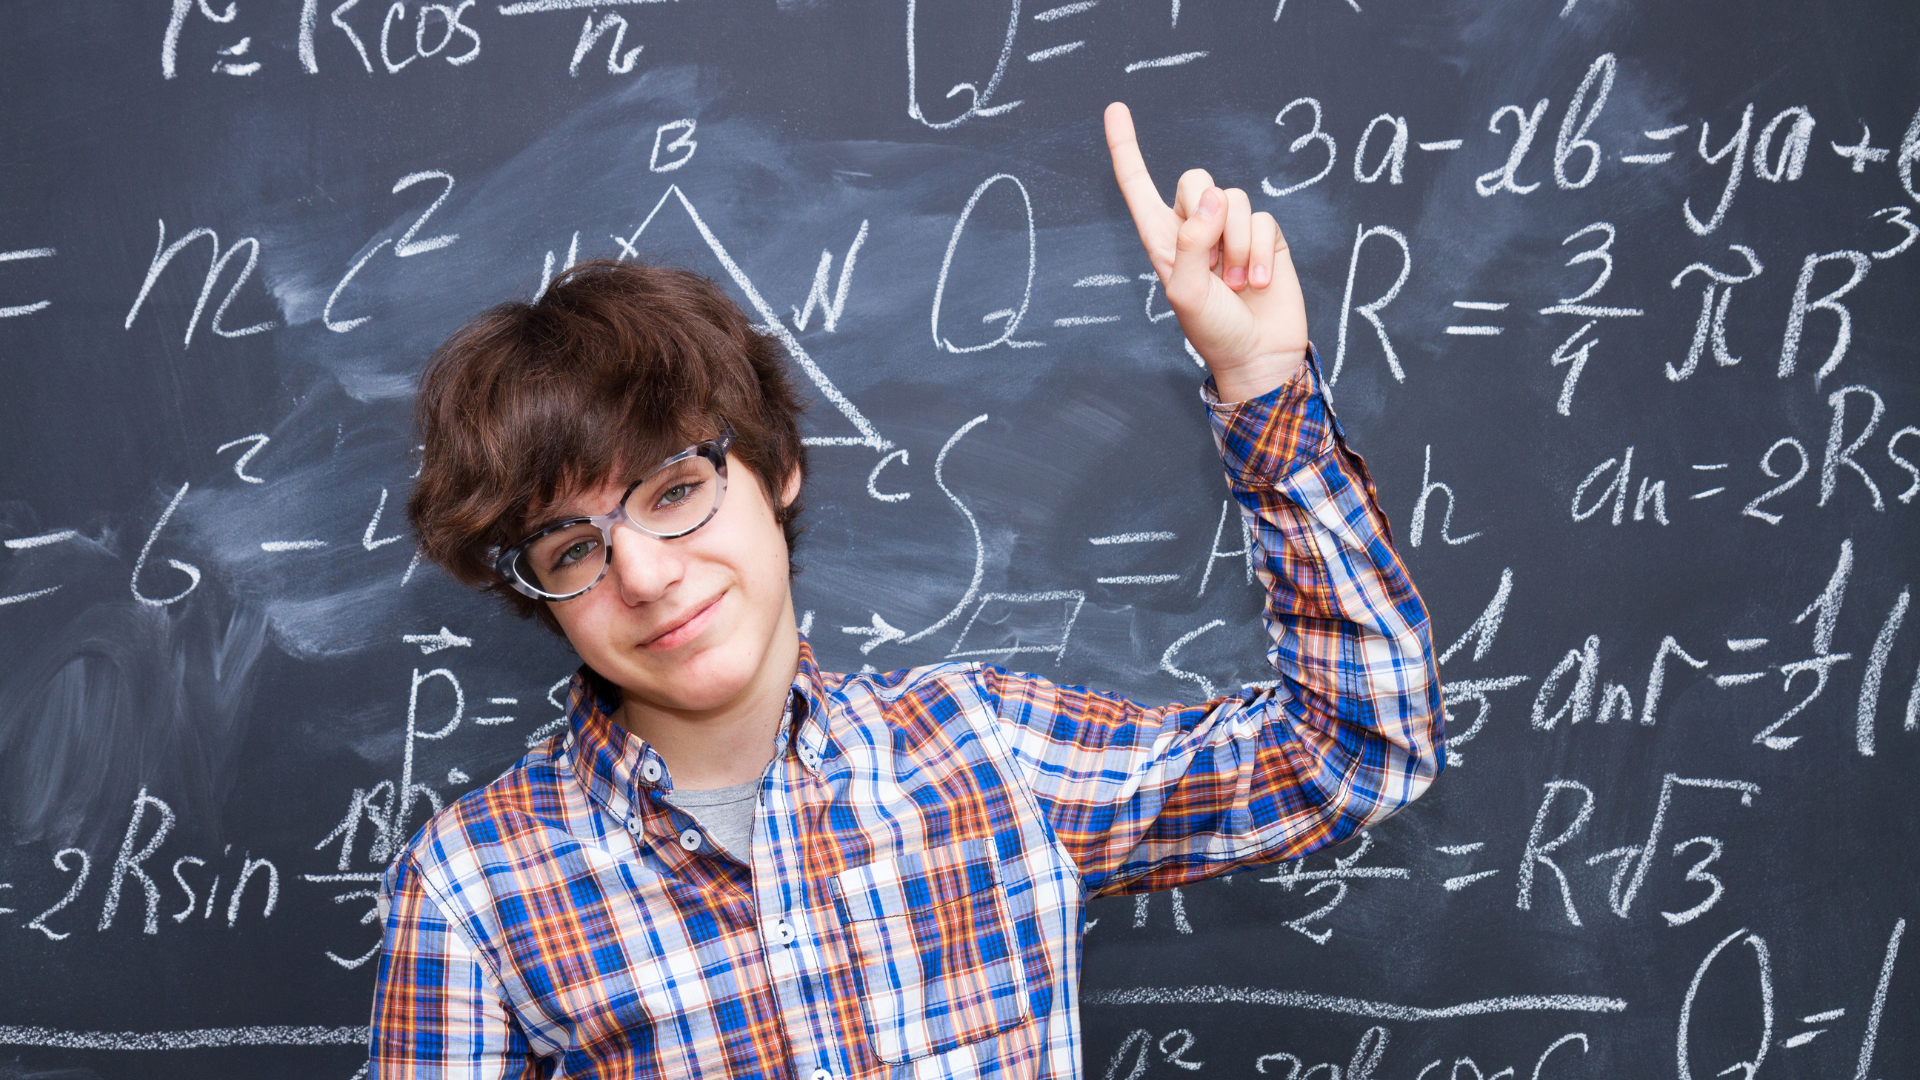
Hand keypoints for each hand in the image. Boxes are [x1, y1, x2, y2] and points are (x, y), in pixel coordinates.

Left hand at [1104, 102, 1308, 400]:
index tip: (1115, 109)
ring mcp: (1232, 230)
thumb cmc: (1213, 330)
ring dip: (1236, 246)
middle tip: (1214, 264)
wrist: (1258, 355)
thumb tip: (1212, 198)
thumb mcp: (1187, 291)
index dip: (1126, 148)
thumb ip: (1191, 242)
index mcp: (1163, 239)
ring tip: (1236, 283)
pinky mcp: (1265, 236)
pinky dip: (1259, 253)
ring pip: (1233, 199)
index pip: (1138, 186)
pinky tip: (1258, 283)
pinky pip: (1263, 219)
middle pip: (1195, 179)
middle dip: (1207, 215)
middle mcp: (1195, 228)